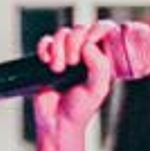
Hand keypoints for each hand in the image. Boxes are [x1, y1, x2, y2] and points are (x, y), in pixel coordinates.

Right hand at [31, 20, 117, 137]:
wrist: (56, 121)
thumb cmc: (80, 109)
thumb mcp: (97, 89)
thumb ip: (99, 66)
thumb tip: (88, 45)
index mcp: (102, 59)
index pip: (105, 31)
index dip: (98, 29)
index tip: (89, 41)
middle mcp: (86, 54)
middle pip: (81, 29)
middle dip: (74, 42)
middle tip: (71, 64)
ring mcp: (66, 54)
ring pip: (63, 33)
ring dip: (58, 48)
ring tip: (57, 69)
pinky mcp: (49, 58)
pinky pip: (45, 41)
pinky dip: (44, 47)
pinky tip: (46, 61)